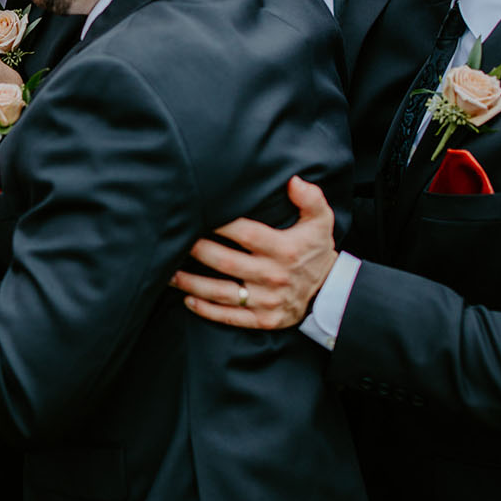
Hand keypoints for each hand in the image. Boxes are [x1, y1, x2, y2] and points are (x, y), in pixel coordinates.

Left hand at [169, 177, 336, 329]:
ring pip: (222, 292)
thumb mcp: (321, 221)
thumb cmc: (316, 251)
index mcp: (285, 249)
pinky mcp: (263, 320)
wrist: (331, 293)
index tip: (200, 213)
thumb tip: (293, 181)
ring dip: (192, 283)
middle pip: (227, 262)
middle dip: (198, 251)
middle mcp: (274, 276)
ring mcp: (267, 300)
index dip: (221, 225)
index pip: (247, 234)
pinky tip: (187, 299)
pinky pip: (230, 317)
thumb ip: (310, 198)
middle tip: (175, 240)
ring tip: (169, 272)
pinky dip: (207, 310)